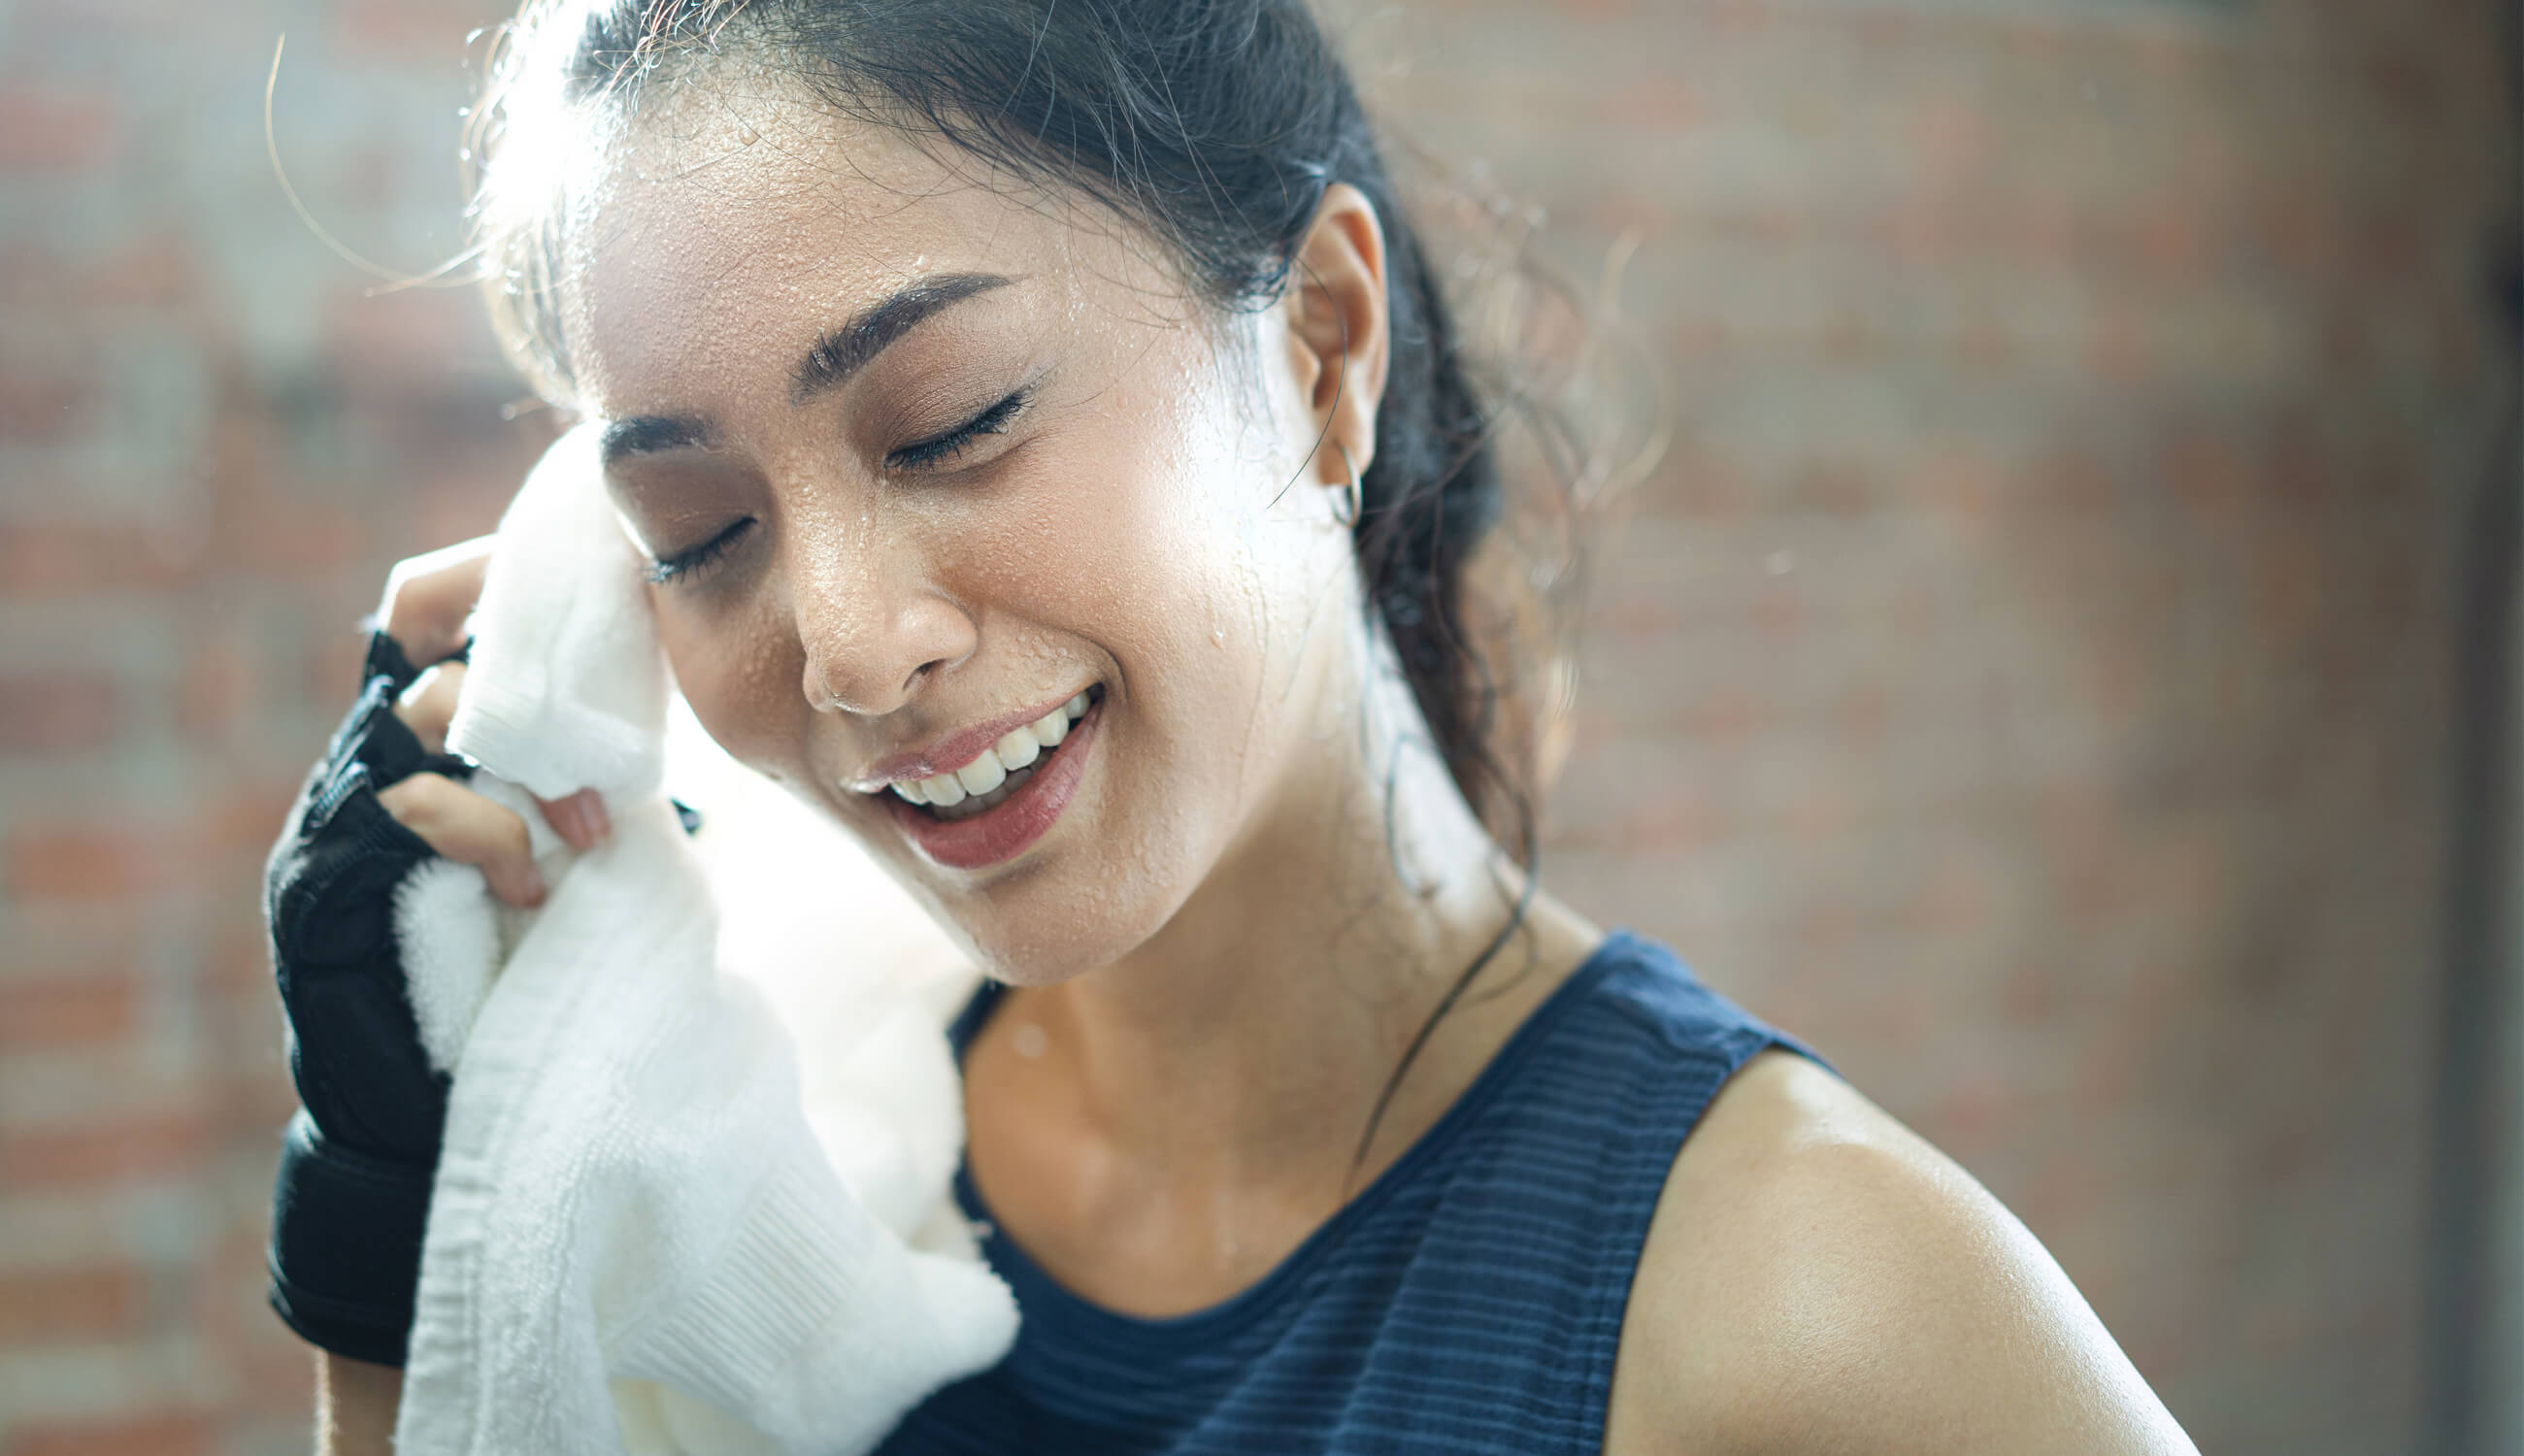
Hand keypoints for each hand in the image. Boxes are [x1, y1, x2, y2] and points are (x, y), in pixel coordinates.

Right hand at [264, 538, 606, 1365]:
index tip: (574, 587)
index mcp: (413, 752)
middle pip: (422, 653)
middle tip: (612, 745)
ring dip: (519, 766)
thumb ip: (577, 791)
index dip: (475, 582)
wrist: (424, 1131)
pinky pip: (406, 813)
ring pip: (415, 723)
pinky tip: (527, 886)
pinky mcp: (319, 891)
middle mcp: (357, 772)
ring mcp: (327, 828)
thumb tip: (661, 731)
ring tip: (584, 833)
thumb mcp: (559, 866)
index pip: (419, 618)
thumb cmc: (508, 995)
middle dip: (527, 682)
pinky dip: (484, 836)